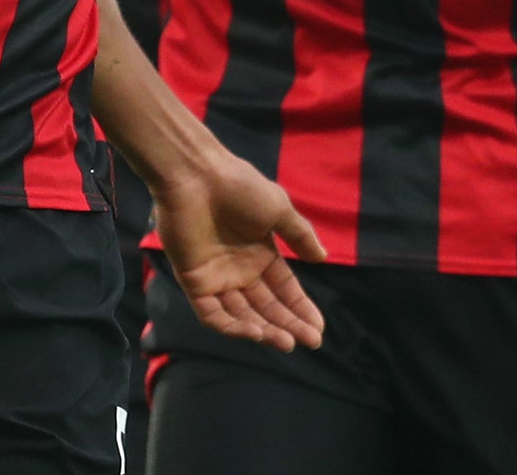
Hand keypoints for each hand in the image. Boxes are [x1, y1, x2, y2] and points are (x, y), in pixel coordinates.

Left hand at [152, 148, 326, 350]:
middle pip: (267, 307)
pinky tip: (256, 332)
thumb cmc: (238, 187)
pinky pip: (213, 314)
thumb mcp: (278, 209)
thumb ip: (299, 235)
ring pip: (243, 315)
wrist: (196, 176)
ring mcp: (216, 277)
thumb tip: (322, 258)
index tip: (318, 329)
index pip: (284, 290)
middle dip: (289, 325)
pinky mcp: (194, 282)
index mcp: (260, 253)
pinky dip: (233, 327)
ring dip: (265, 331)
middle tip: (310, 341)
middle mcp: (239, 270)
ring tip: (287, 342)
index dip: (301, 309)